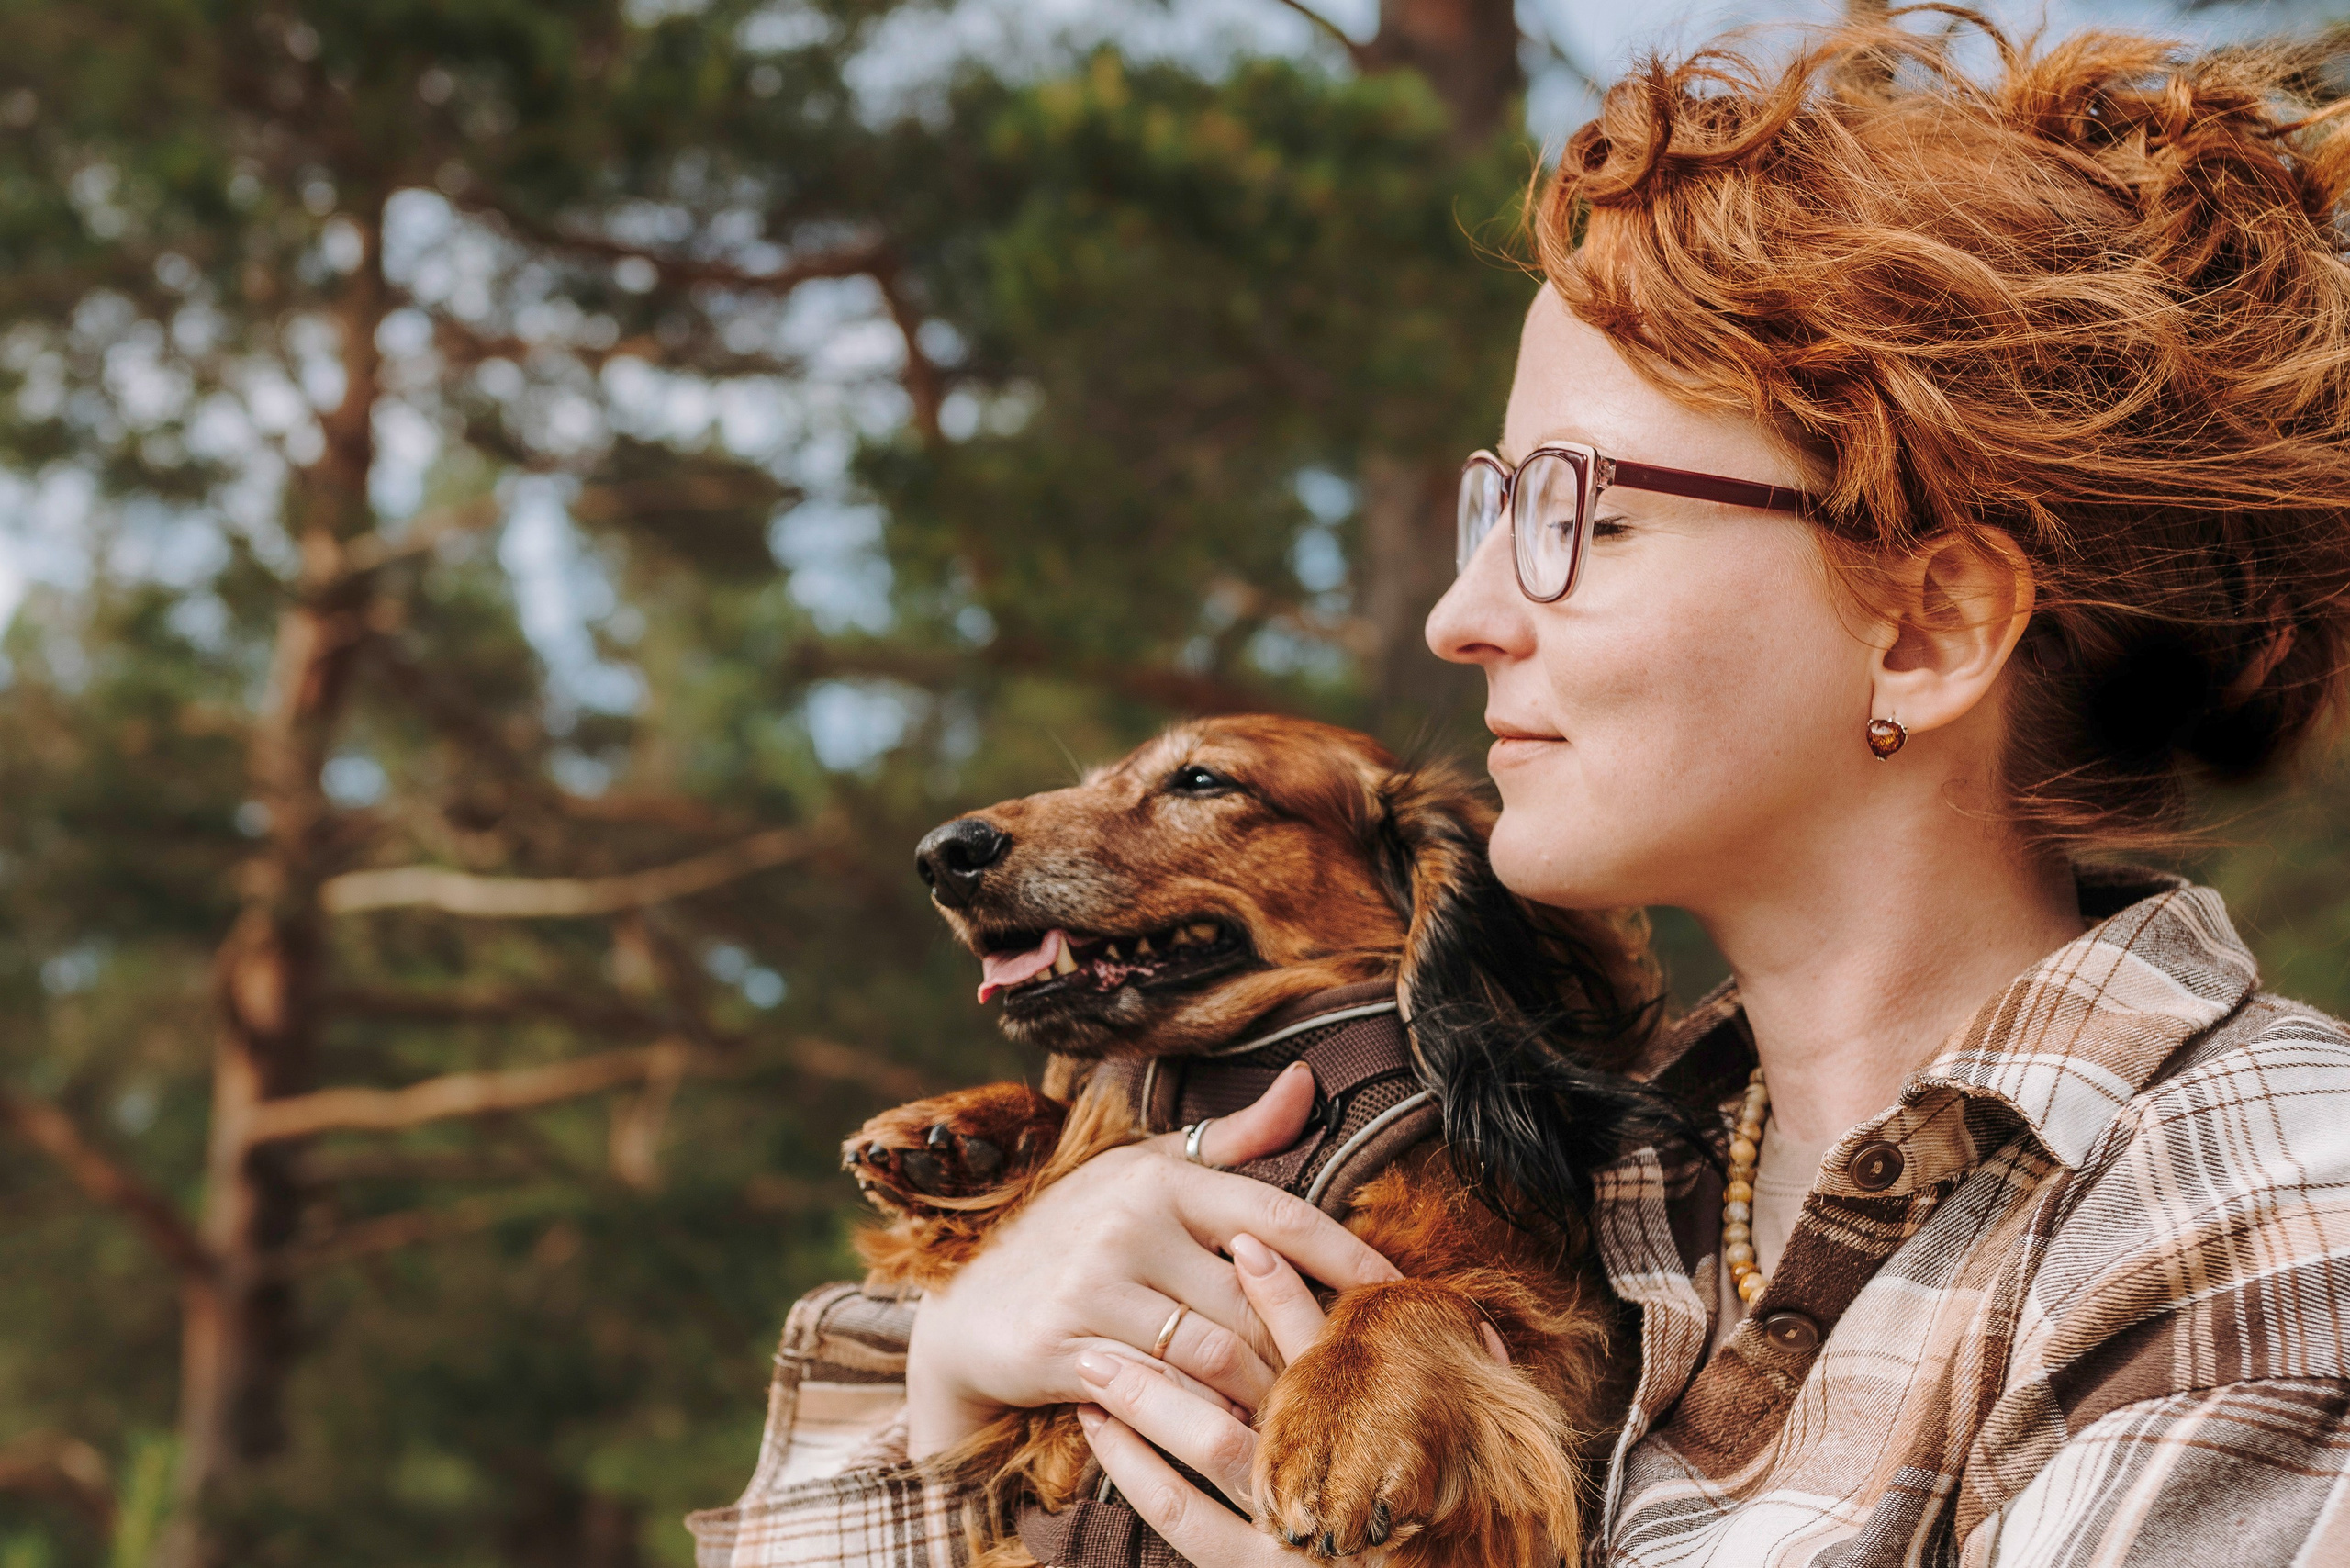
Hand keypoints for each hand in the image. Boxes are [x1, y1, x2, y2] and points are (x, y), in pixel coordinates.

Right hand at [903, 1062, 1399, 1457]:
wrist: (968, 1307)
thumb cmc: (1076, 1233)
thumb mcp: (1147, 1172)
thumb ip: (1234, 1142)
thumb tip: (1305, 1082)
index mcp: (1159, 1176)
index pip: (1279, 1214)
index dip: (1350, 1256)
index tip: (1404, 1293)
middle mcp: (1127, 1221)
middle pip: (1257, 1298)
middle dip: (1310, 1345)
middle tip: (1364, 1379)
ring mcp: (1093, 1284)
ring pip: (1218, 1352)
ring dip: (1268, 1391)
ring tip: (1311, 1414)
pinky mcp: (1064, 1345)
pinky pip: (1165, 1393)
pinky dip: (1210, 1418)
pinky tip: (1241, 1435)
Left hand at [1074, 1233, 1341, 1566]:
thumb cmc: (1358, 1497)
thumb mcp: (1365, 1432)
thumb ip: (1328, 1360)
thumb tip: (1268, 1255)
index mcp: (1379, 1439)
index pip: (1332, 1353)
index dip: (1289, 1295)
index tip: (1244, 1243)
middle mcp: (1343, 1484)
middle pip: (1274, 1390)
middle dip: (1210, 1336)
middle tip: (1148, 1290)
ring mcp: (1297, 1534)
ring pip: (1217, 1445)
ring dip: (1151, 1396)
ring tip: (1096, 1360)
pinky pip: (1182, 1514)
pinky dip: (1133, 1464)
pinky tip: (1097, 1424)